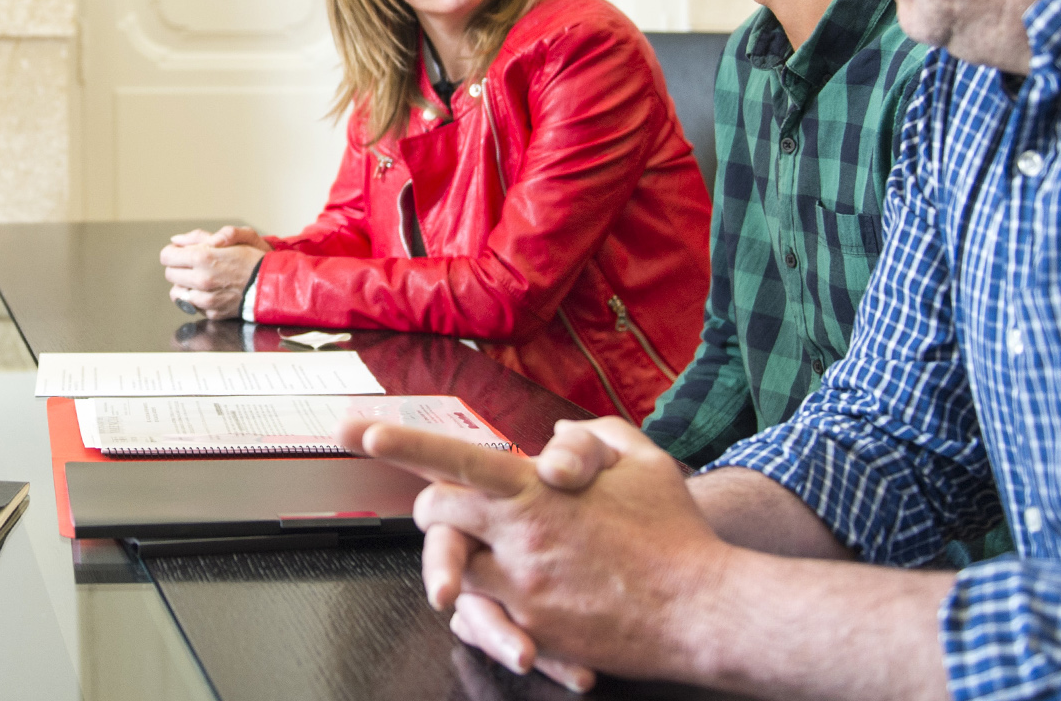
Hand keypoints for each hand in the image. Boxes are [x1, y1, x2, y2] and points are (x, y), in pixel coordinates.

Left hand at [158, 226, 267, 318]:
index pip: (167, 256)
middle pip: (170, 274)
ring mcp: (206, 299)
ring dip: (185, 285)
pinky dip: (196, 298)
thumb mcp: (236, 235)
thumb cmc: (255, 259)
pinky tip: (210, 291)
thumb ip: (201, 235)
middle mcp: (201, 280)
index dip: (173, 252)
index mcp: (203, 258)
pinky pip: (191, 306)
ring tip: (201, 279)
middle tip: (194, 264)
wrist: (273, 284)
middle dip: (179, 267)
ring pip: (177, 293)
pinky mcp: (212, 312)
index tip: (181, 252)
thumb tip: (177, 241)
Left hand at [338, 415, 726, 683]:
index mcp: (537, 491)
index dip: (400, 442)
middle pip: (434, 513)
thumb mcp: (643, 463)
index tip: (356, 432)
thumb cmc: (677, 533)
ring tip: (491, 555)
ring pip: (452, 568)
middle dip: (432, 508)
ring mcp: (522, 586)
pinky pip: (487, 614)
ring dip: (457, 558)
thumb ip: (597, 437)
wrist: (704, 610)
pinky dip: (492, 605)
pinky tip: (524, 600)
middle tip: (449, 510)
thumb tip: (562, 433)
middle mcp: (519, 536)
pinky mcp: (533, 628)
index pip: (454, 458)